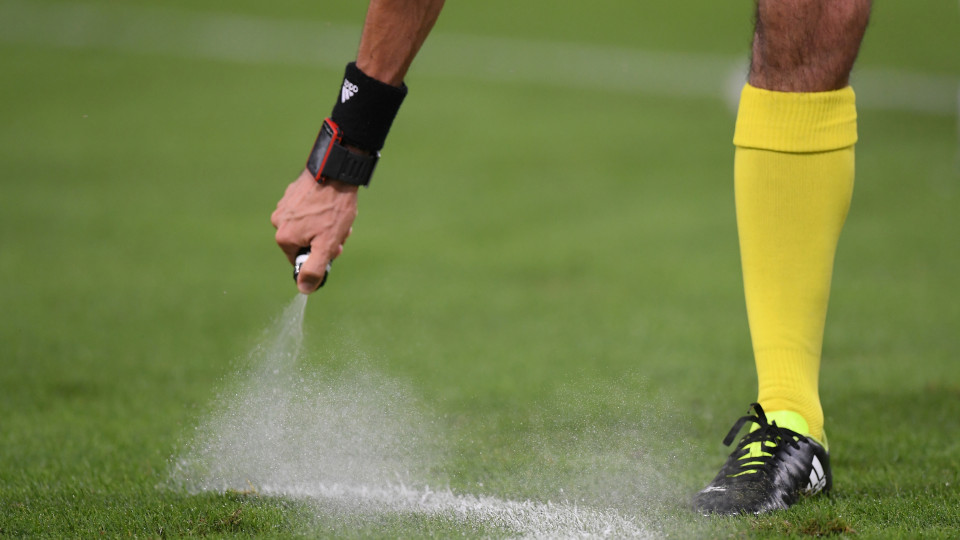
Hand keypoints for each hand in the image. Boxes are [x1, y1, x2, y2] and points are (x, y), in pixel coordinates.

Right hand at [271, 169, 357, 293]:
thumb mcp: (327, 245)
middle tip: (340, 230)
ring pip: (307, 225)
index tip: (334, 247)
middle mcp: (278, 221)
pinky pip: (306, 210)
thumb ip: (314, 269)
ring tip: (338, 215)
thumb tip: (304, 289)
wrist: (335, 172)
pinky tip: (331, 203)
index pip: (301, 259)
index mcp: (284, 237)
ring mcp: (284, 205)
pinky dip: (319, 210)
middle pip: (304, 241)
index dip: (320, 256)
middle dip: (324, 239)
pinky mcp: (293, 192)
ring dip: (324, 225)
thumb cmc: (332, 209)